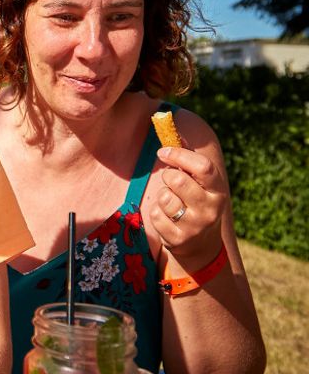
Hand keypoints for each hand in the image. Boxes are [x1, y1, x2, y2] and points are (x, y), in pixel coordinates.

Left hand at [151, 146, 227, 270]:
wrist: (201, 247)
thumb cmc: (196, 204)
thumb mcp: (200, 185)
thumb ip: (188, 162)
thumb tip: (170, 126)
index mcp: (218, 190)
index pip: (203, 167)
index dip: (180, 155)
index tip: (163, 152)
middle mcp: (211, 209)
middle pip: (177, 180)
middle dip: (167, 177)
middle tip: (171, 183)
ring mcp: (196, 226)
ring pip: (164, 197)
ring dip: (162, 197)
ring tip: (173, 204)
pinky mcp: (179, 239)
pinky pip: (156, 215)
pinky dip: (157, 214)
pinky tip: (168, 219)